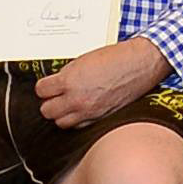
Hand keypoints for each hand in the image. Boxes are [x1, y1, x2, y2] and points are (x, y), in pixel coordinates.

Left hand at [36, 36, 167, 129]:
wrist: (141, 63)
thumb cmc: (116, 57)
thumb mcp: (84, 60)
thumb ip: (67, 74)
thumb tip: (57, 83)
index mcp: (69, 81)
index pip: (41, 91)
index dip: (44, 87)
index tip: (48, 85)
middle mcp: (76, 99)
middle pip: (47, 111)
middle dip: (50, 102)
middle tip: (56, 96)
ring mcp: (89, 112)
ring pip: (61, 123)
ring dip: (62, 114)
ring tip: (68, 104)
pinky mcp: (101, 118)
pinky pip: (79, 126)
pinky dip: (77, 120)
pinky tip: (82, 110)